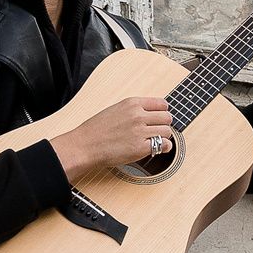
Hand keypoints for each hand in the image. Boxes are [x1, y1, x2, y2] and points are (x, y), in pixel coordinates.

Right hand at [49, 95, 173, 180]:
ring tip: (153, 141)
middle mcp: (138, 115)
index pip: (162, 104)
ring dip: (163, 137)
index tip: (159, 119)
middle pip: (167, 118)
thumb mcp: (116, 109)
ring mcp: (139, 131)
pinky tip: (155, 149)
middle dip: (164, 125)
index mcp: (132, 103)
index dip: (163, 113)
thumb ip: (135, 109)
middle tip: (156, 132)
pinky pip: (164, 145)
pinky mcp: (140, 148)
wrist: (85, 145)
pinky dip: (163, 148)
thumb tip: (152, 113)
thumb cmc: (97, 129)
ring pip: (167, 132)